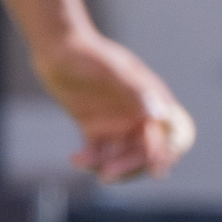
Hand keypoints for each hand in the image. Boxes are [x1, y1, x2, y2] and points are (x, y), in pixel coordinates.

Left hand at [33, 29, 194, 182]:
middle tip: (107, 175)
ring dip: (108, 165)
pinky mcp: (94, 127)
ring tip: (84, 165)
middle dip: (129, 165)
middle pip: (143, 150)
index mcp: (150, 100)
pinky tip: (76, 159)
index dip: (164, 153)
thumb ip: (136, 91)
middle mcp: (137, 114)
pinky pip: (97, 152)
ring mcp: (116, 122)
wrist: (57, 46)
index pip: (164, 133)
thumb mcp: (112, 70)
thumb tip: (161, 115)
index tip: (157, 172)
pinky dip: (89, 161)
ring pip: (120, 155)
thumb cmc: (88, 53)